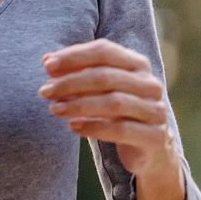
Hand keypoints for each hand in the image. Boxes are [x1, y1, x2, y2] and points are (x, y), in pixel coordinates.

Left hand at [41, 38, 186, 199]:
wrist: (147, 148)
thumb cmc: (116, 111)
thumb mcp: (95, 89)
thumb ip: (74, 72)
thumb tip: (47, 60)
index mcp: (137, 64)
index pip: (104, 50)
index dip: (74, 56)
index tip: (47, 66)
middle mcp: (150, 84)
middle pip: (106, 76)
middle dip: (70, 82)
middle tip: (45, 91)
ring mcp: (155, 110)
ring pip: (113, 103)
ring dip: (78, 105)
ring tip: (54, 109)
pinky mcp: (154, 136)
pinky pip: (121, 129)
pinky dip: (93, 127)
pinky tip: (73, 127)